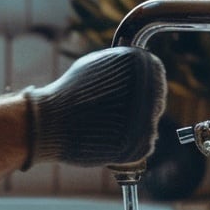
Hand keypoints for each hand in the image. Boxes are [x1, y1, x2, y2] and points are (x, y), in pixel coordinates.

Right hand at [22, 47, 165, 168]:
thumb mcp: (97, 64)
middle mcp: (151, 91)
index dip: (142, 86)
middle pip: (156, 101)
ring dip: (133, 126)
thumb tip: (136, 68)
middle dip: (138, 107)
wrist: (52, 122)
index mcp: (142, 65)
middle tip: (112, 111)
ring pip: (149, 124)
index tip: (128, 93)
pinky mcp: (142, 145)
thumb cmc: (71, 91)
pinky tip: (108, 137)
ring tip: (106, 124)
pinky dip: (129, 144)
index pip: (156, 76)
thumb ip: (122, 65)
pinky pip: (143, 144)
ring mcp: (149, 120)